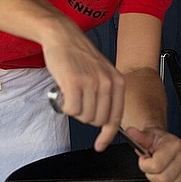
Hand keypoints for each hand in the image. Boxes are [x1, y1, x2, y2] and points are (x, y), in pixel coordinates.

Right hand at [41, 21, 125, 151]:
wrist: (63, 36)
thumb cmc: (79, 56)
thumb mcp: (102, 73)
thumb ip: (106, 95)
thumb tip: (104, 121)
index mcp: (118, 82)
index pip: (115, 118)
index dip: (107, 135)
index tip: (100, 145)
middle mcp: (108, 83)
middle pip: (98, 121)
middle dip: (85, 116)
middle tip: (77, 101)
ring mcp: (92, 83)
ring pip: (84, 117)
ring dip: (74, 110)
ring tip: (71, 93)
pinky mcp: (75, 82)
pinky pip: (71, 110)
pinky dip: (65, 107)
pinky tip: (63, 94)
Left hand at [124, 126, 180, 181]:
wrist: (162, 143)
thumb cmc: (154, 142)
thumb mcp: (144, 137)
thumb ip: (138, 136)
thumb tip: (131, 131)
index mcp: (175, 145)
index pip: (156, 166)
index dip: (145, 165)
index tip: (144, 159)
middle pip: (164, 179)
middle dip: (152, 176)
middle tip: (151, 167)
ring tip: (159, 173)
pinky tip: (168, 181)